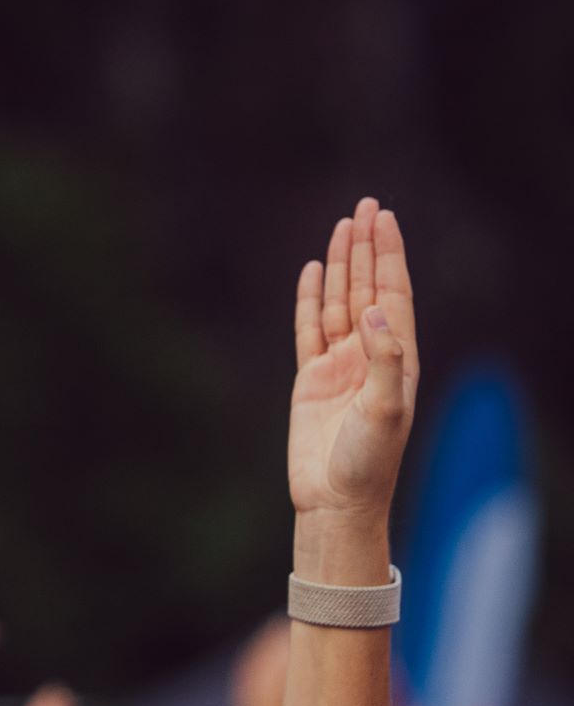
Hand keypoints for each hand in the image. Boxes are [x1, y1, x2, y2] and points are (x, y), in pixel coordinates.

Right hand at [289, 200, 417, 579]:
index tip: (383, 218)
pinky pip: (308, 330)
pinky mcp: (309, 379)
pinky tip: (313, 274)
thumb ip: (384, 359)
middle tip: (365, 206)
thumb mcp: (387, 409)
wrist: (335, 499)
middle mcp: (369, 354)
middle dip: (367, 248)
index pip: (392, 293)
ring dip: (341, 266)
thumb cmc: (368, 461)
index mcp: (396, 358)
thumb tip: (372, 313)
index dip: (389, 254)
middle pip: (368, 288)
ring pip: (338, 302)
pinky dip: (310, 300)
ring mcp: (338, 365)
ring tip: (341, 228)